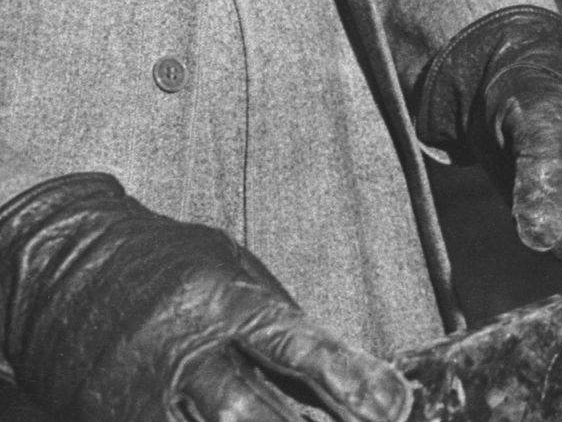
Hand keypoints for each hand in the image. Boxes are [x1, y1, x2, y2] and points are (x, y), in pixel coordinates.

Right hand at [0, 173, 411, 421]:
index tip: (389, 405)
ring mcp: (145, 385)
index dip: (348, 380)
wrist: (65, 262)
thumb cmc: (165, 261)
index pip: (298, 345)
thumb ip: (276, 316)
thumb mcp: (231, 267)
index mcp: (224, 296)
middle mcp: (186, 343)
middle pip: (254, 405)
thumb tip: (332, 365)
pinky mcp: (115, 414)